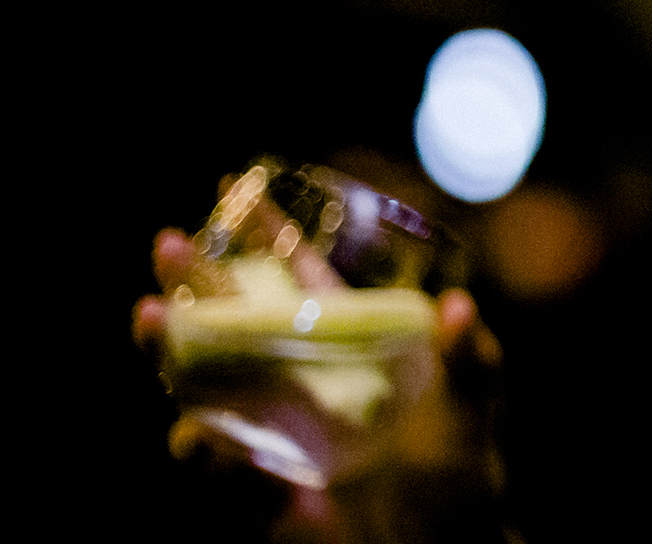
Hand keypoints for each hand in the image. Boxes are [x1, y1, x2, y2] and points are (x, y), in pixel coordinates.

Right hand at [135, 190, 506, 539]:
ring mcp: (272, 432)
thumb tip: (458, 307)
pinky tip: (196, 434)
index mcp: (347, 346)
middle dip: (198, 282)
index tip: (235, 187)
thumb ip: (471, 360)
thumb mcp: (472, 409)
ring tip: (151, 316)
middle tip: (168, 244)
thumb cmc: (460, 478)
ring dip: (172, 352)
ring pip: (203, 383)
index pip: (298, 279)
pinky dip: (200, 449)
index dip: (267, 237)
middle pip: (234, 320)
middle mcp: (299, 380)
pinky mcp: (256, 490)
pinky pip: (212, 464)